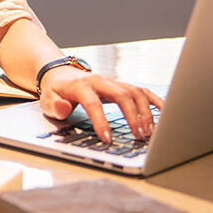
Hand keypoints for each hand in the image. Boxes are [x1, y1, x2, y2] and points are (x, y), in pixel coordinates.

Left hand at [38, 66, 163, 143]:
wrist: (61, 74)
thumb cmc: (56, 91)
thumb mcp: (48, 100)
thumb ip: (55, 106)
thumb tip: (64, 108)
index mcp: (82, 85)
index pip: (94, 103)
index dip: (101, 121)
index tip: (107, 139)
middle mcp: (100, 81)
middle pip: (122, 95)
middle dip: (133, 117)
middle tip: (138, 137)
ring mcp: (113, 82)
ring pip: (135, 92)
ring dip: (145, 112)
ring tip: (149, 132)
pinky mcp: (120, 85)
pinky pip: (141, 90)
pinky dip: (154, 99)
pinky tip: (164, 112)